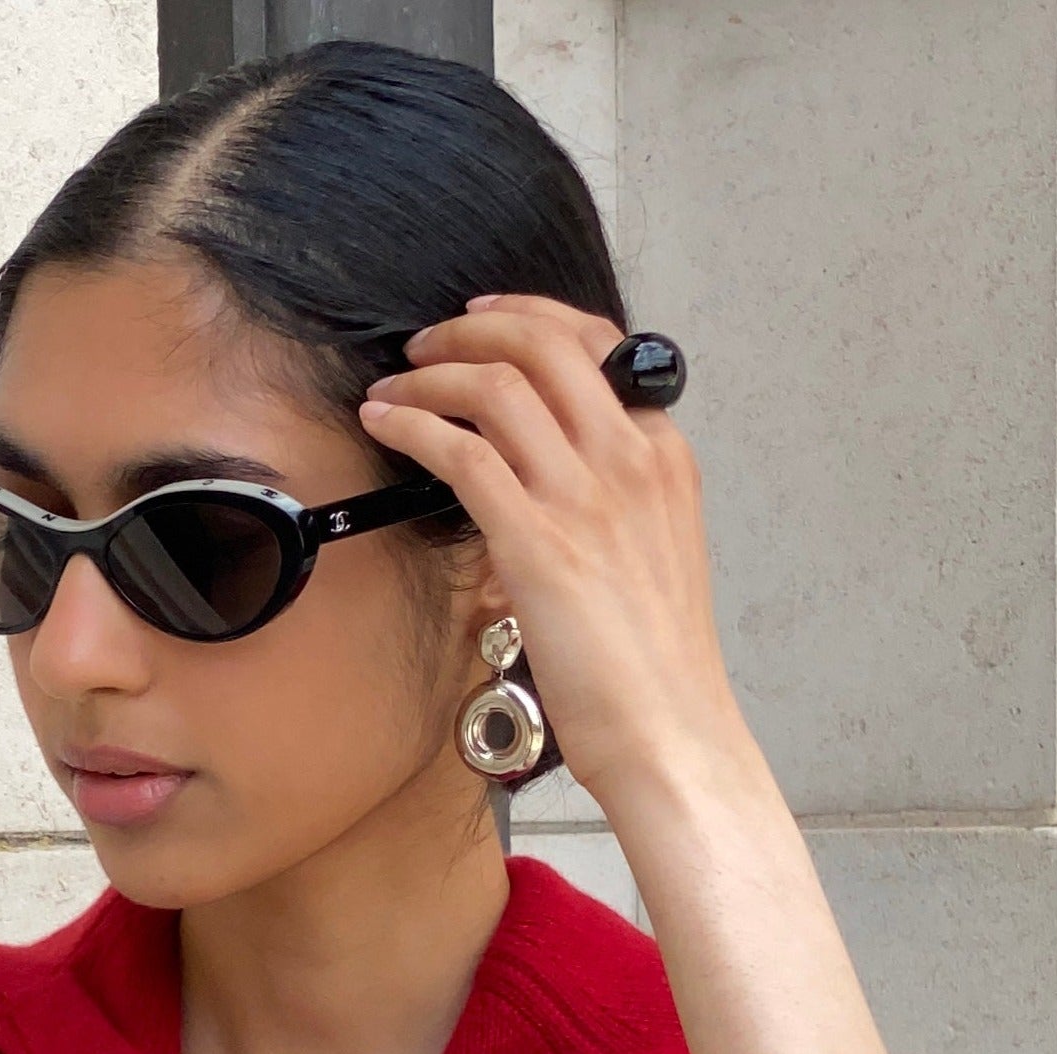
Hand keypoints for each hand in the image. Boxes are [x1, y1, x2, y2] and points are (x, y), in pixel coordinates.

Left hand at [358, 295, 755, 811]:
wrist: (670, 731)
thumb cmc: (656, 666)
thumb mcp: (653, 554)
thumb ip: (610, 501)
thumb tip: (542, 481)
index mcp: (663, 457)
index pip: (597, 348)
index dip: (530, 320)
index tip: (485, 322)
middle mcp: (630, 460)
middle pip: (544, 345)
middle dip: (472, 328)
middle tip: (427, 342)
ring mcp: (586, 497)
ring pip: (497, 387)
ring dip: (432, 374)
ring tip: (395, 386)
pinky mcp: (538, 542)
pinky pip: (462, 455)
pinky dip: (413, 427)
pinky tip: (387, 426)